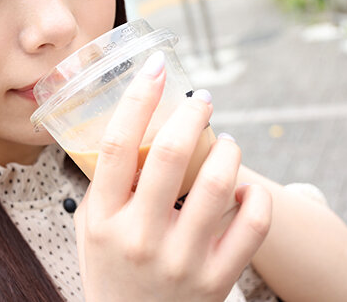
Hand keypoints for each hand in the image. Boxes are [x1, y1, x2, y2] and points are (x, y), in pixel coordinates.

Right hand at [74, 52, 271, 301]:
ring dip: (227, 149)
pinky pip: (252, 225)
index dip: (138, 97)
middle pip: (169, 154)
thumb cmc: (111, 274)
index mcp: (103, 219)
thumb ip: (104, 188)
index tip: (155, 67)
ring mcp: (182, 260)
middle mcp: (140, 237)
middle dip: (191, 113)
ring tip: (226, 142)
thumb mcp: (90, 232)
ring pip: (218, 183)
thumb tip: (129, 131)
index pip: (116, 145)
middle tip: (201, 98)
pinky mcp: (217, 279)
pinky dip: (256, 195)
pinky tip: (245, 186)